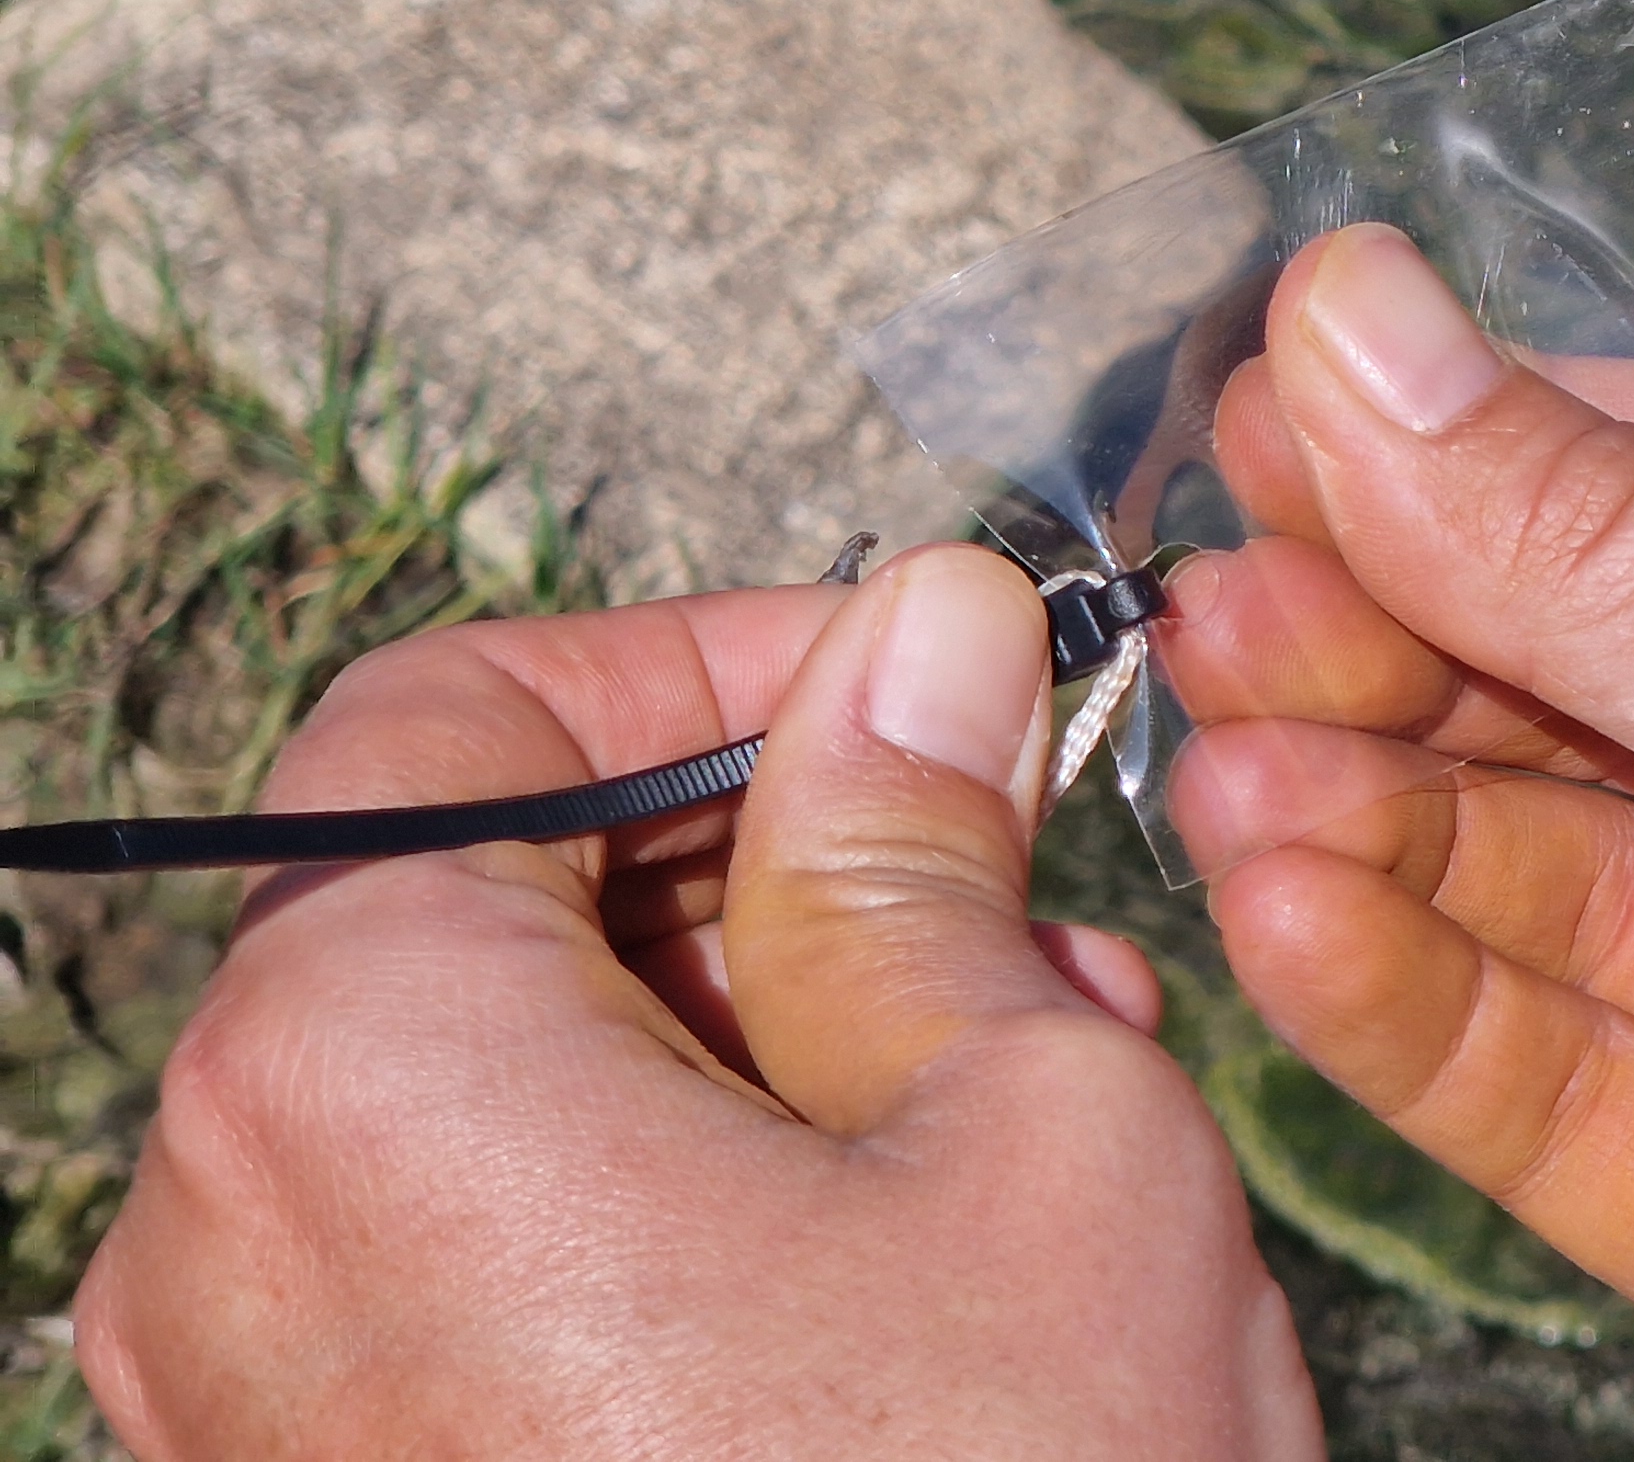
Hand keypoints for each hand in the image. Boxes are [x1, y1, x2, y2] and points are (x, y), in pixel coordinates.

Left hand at [75, 546, 1320, 1459]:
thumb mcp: (1028, 1119)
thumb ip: (927, 848)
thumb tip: (920, 632)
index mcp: (352, 1067)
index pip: (465, 714)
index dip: (722, 662)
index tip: (924, 683)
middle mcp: (223, 1239)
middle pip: (479, 915)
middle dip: (774, 880)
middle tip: (1029, 923)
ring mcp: (260, 1422)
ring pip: (506, 1108)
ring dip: (765, 1054)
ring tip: (1025, 1113)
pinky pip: (489, 1286)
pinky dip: (686, 1221)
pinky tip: (917, 1279)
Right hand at [1162, 228, 1633, 1461]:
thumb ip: (1630, 547)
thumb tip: (1357, 325)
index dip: (1516, 446)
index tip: (1281, 413)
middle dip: (1424, 639)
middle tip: (1209, 603)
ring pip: (1586, 886)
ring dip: (1390, 817)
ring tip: (1217, 764)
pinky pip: (1577, 1085)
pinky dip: (1425, 999)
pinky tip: (1284, 913)